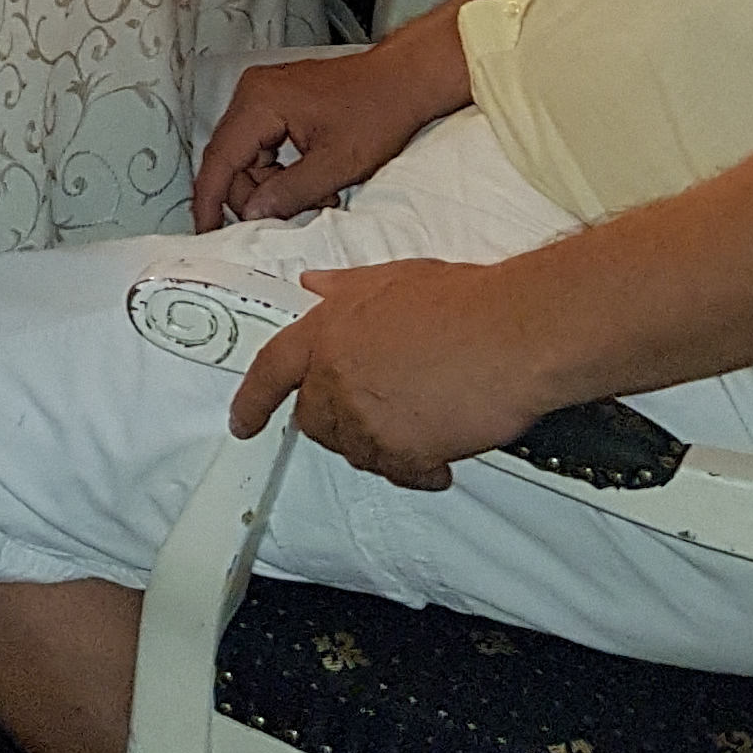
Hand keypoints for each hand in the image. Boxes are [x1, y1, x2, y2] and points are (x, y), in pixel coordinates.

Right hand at [192, 42, 447, 229]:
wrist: (404, 80)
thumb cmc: (379, 112)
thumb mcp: (337, 165)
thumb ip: (290, 193)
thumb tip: (252, 214)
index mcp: (259, 102)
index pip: (220, 158)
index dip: (210, 200)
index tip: (206, 230)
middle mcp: (253, 93)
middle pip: (231, 159)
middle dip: (255, 195)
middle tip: (290, 216)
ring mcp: (263, 94)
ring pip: (248, 155)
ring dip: (273, 185)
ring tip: (316, 196)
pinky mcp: (276, 100)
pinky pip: (263, 144)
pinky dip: (282, 170)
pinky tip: (313, 181)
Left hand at [228, 258, 560, 489]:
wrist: (511, 333)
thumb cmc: (464, 301)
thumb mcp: (390, 279)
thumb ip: (344, 289)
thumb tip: (314, 284)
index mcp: (327, 330)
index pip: (271, 369)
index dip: (252, 400)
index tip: (242, 422)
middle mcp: (336, 374)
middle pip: (314, 420)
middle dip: (338, 424)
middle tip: (376, 418)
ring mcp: (366, 416)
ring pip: (356, 450)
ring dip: (381, 447)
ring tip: (420, 429)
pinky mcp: (402, 450)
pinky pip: (399, 473)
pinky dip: (418, 471)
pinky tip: (441, 456)